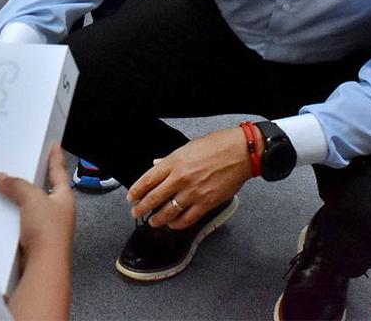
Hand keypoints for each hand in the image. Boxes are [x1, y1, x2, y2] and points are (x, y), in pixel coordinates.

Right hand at [0, 144, 74, 261]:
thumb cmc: (47, 230)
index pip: (59, 172)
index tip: (54, 145)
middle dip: (30, 180)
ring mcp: (46, 226)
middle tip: (19, 165)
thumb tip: (2, 177)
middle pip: (43, 190)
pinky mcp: (33, 239)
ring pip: (30, 207)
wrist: (43, 265)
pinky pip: (21, 222)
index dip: (56, 158)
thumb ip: (17, 185)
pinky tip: (0, 212)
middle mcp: (58, 211)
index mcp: (64, 198)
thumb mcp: (32, 198)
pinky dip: (12, 216)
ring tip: (3, 187)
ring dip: (18, 199)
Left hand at [125, 128, 251, 229]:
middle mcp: (180, 178)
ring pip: (168, 212)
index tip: (130, 197)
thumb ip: (170, 159)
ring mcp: (193, 192)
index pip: (147, 180)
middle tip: (136, 213)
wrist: (240, 152)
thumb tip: (156, 165)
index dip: (136, 191)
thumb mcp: (188, 147)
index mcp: (174, 162)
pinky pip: (187, 219)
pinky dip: (178, 224)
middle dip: (141, 208)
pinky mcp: (207, 203)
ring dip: (157, 219)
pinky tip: (173, 224)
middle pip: (154, 198)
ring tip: (152, 222)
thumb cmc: (216, 145)